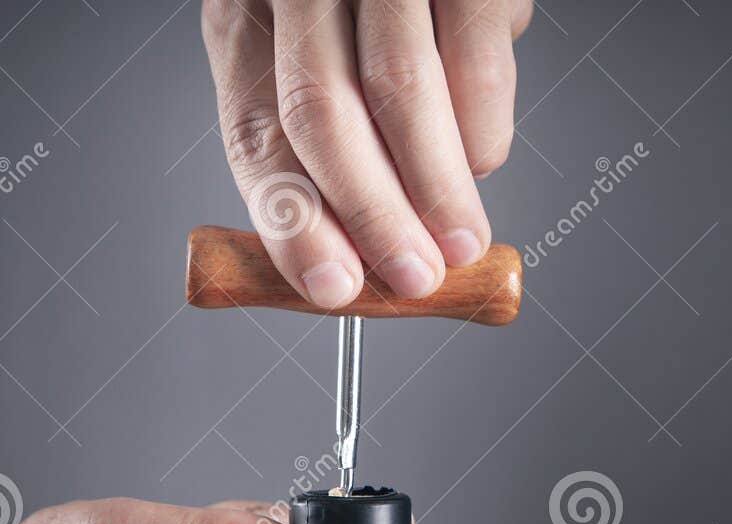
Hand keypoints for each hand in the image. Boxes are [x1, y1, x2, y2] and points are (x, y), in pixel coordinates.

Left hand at [201, 0, 532, 306]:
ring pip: (403, 93)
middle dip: (373, 216)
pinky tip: (478, 158)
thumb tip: (351, 260)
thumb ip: (325, 144)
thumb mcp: (319, 60)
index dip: (295, 222)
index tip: (334, 289)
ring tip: (460, 242)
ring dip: (437, 189)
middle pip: (321, 113)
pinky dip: (482, 132)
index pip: (254, 128)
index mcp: (248, 13)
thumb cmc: (377, 16)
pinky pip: (476, 67)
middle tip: (414, 277)